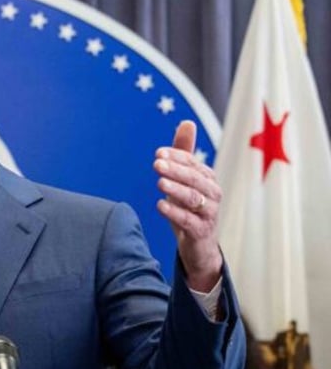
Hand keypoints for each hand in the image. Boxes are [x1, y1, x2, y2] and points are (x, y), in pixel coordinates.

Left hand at [154, 120, 222, 291]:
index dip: (177, 157)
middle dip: (176, 170)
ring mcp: (209, 213)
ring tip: (159, 182)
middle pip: (195, 179)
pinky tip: (160, 206)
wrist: (199, 246)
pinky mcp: (202, 231)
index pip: (193, 163)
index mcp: (207, 178)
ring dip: (176, 190)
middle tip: (156, 164)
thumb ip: (184, 153)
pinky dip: (175, 213)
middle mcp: (212, 194)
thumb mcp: (184, 181)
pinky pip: (189, 221)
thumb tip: (187, 122)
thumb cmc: (190, 208)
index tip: (158, 153)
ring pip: (194, 199)